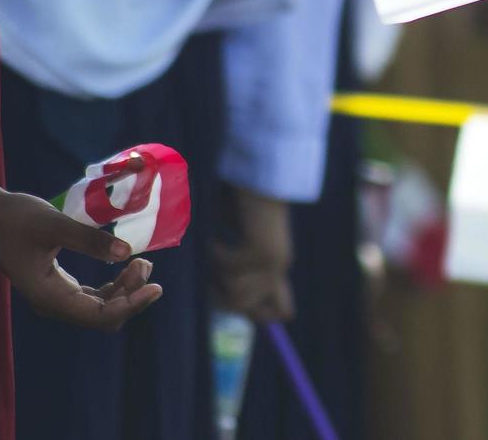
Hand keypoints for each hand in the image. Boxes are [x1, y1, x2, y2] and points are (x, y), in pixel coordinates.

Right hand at [0, 191, 161, 330]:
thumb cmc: (16, 218)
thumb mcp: (55, 224)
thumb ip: (89, 239)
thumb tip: (126, 251)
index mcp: (50, 297)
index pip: (100, 315)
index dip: (132, 305)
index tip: (156, 287)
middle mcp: (54, 304)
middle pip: (103, 316)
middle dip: (131, 296)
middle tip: (147, 264)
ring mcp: (56, 297)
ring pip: (100, 308)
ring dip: (124, 290)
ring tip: (142, 262)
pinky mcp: (58, 286)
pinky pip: (92, 297)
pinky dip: (113, 286)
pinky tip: (125, 265)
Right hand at [213, 187, 294, 323]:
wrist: (253, 175)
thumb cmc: (241, 203)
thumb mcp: (239, 243)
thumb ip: (237, 271)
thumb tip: (230, 302)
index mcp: (277, 266)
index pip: (281, 310)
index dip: (254, 313)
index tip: (223, 293)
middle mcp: (278, 266)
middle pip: (243, 307)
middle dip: (218, 295)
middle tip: (206, 272)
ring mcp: (272, 260)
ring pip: (235, 292)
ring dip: (215, 272)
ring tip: (213, 248)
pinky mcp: (261, 251)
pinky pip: (227, 269)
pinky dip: (214, 254)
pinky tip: (212, 238)